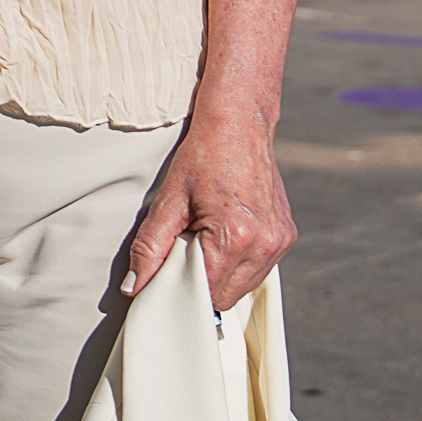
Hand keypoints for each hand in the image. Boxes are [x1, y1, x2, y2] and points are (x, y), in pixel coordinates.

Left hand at [123, 109, 295, 311]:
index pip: (205, 292)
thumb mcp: (169, 199)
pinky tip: (225, 235)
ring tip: (206, 238)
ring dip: (221, 274)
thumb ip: (150, 247)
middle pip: (226, 297)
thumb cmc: (203, 155)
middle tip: (184, 250)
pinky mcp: (287, 236)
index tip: (166, 276)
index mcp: (237, 236)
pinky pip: (258, 269)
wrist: (239, 123)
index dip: (181, 288)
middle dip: (202, 283)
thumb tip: (135, 287)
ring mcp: (281, 241)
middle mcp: (266, 244)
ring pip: (244, 287)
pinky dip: (238, 263)